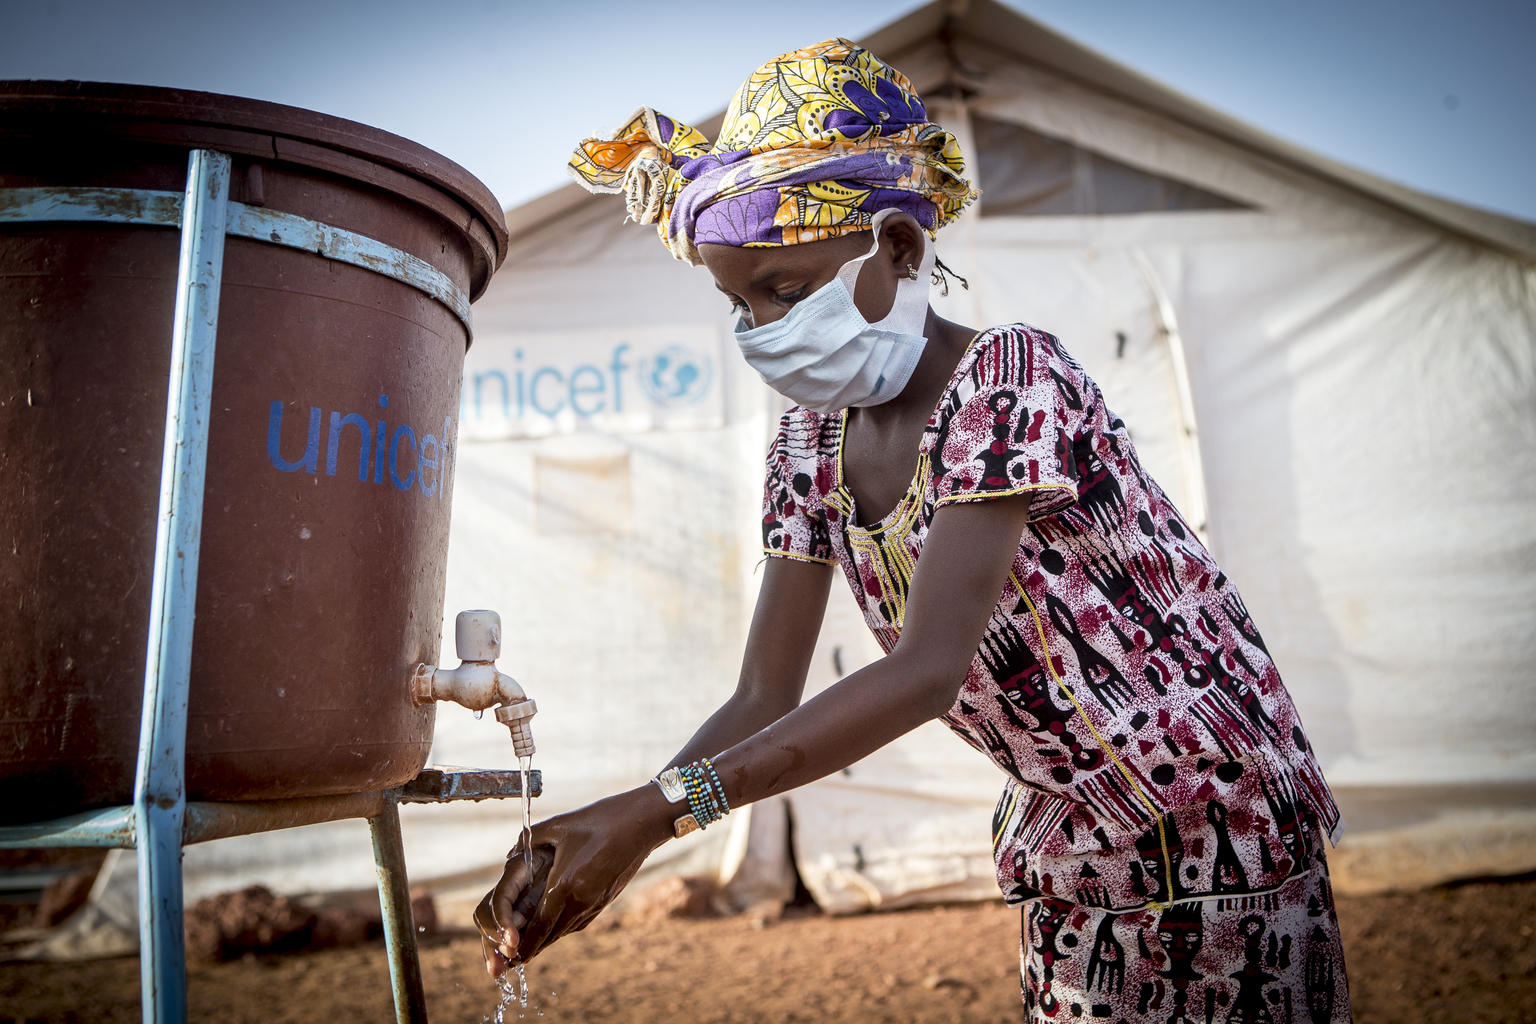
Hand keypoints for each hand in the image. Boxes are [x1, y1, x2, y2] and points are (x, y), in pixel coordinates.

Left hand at [474, 789, 669, 973]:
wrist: (641, 823)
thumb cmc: (599, 820)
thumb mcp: (559, 825)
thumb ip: (530, 839)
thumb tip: (511, 853)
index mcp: (565, 883)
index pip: (540, 925)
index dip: (524, 943)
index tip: (511, 956)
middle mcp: (581, 900)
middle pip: (552, 934)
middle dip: (533, 947)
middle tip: (515, 958)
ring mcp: (597, 902)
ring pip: (567, 929)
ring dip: (549, 939)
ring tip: (532, 944)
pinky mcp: (606, 899)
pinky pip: (581, 921)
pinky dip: (565, 927)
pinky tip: (557, 924)